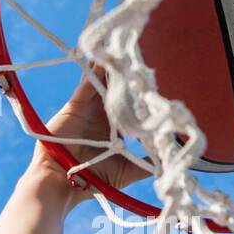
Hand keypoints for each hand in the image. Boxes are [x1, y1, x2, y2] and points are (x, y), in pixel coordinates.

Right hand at [29, 66, 151, 196]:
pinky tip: (104, 58)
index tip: (154, 87)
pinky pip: (87, 83)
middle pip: (117, 92)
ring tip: (125, 53)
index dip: (141, 99)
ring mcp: (89, 108)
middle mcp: (102, 116)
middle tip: (141, 64)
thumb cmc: (95, 179)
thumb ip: (146, 162)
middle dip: (128, 79)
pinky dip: (95, 70)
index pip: (130, 108)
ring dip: (113, 70)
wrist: (64, 181)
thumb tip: (168, 159)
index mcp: (114, 130)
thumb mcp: (127, 171)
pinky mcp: (76, 104)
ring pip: (103, 84)